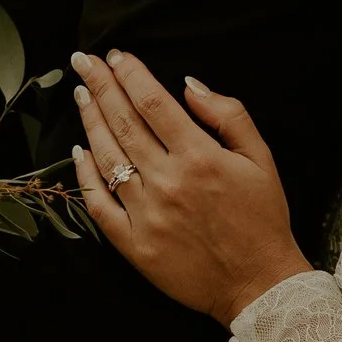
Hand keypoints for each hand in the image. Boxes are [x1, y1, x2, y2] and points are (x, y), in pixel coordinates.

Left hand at [70, 51, 312, 322]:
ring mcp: (147, 214)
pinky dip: (85, 176)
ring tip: (80, 95)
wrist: (259, 284)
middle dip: (99, 86)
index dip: (129, 74)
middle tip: (83, 62)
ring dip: (90, 121)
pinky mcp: (134, 244)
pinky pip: (99, 205)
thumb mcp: (261, 158)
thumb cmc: (262, 220)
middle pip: (123, 122)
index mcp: (199, 156)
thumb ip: (228, 115)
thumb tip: (189, 86)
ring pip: (107, 157)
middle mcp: (168, 181)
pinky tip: (79, 152)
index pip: (152, 101)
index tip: (115, 57)